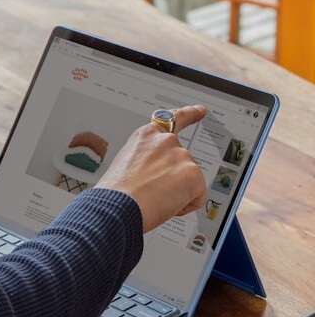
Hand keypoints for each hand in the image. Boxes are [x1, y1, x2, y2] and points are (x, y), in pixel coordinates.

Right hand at [96, 104, 207, 231]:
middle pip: (183, 163)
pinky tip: (165, 204)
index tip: (200, 110)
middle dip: (174, 180)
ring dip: (176, 195)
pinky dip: (184, 206)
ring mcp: (181, 155)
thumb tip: (158, 178)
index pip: (173, 119)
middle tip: (152, 192)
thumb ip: (148, 161)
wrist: (117, 205)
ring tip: (153, 198)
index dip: (190, 114)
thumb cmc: (115, 192)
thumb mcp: (127, 165)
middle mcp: (166, 141)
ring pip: (189, 183)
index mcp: (147, 136)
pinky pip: (197, 198)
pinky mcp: (193, 173)